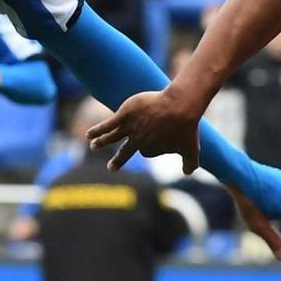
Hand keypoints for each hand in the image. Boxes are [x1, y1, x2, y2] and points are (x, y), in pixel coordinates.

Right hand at [88, 88, 202, 172]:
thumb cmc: (186, 127)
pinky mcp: (124, 114)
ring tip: (93, 146)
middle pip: (125, 152)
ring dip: (102, 142)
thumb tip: (188, 172)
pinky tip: (89, 135)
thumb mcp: (191, 148)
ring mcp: (129, 127)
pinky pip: (108, 124)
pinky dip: (98, 130)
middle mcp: (137, 141)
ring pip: (112, 137)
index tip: (159, 137)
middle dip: (118, 160)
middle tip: (111, 167)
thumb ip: (190, 163)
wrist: (179, 108)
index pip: (146, 151)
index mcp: (150, 150)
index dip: (151, 146)